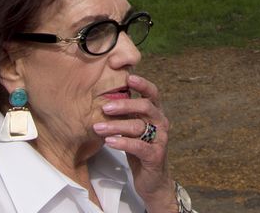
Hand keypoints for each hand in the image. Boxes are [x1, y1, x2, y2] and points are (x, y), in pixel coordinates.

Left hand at [92, 73, 176, 211]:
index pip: (153, 93)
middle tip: (104, 107)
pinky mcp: (156, 156)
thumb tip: (106, 97)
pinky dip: (122, 143)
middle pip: (145, 106)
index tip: (128, 78)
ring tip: (98, 128)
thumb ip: (127, 114)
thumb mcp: (133, 129)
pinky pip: (138, 146)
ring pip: (138, 126)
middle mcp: (161, 123)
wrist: (152, 180)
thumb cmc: (139, 151)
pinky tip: (109, 142)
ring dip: (116, 126)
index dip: (142, 84)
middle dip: (124, 104)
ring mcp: (161, 139)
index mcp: (156, 113)